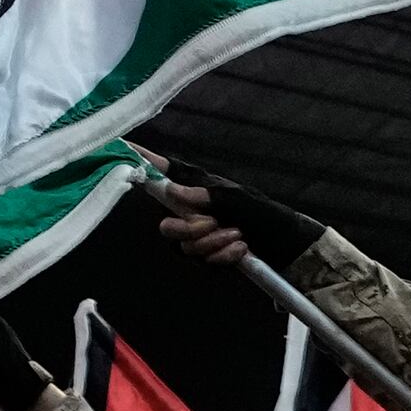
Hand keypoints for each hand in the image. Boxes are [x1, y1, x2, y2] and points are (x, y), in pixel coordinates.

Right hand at [149, 168, 323, 270]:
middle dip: (188, 230)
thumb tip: (172, 190)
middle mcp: (195, 213)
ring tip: (238, 235)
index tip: (122, 146)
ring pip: (185, 248)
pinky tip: (241, 249)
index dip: (144, 162)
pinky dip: (223, 257)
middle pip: (166, 227)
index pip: (166, 173)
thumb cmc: (266, 214)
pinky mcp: (210, 257)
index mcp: (200, 190)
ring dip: (213, 244)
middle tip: (213, 224)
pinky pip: (203, 263)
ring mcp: (201, 237)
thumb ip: (206, 195)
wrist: (289, 245)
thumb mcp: (240, 200)